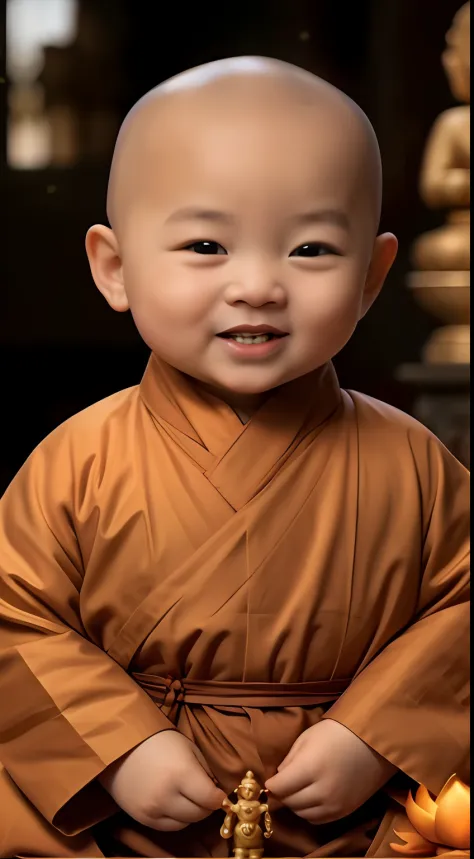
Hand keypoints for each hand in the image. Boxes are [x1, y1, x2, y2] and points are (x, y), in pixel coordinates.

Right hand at [99, 730, 226, 830]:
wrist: (120, 746)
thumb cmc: (158, 741)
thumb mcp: (188, 748)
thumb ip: (204, 771)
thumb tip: (216, 792)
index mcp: (182, 773)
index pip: (210, 799)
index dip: (219, 798)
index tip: (220, 795)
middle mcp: (167, 796)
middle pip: (199, 814)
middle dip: (207, 805)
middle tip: (205, 795)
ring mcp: (153, 810)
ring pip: (185, 823)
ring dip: (191, 813)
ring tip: (188, 798)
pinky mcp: (142, 818)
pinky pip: (168, 827)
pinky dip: (176, 819)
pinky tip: (174, 804)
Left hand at [265, 718, 396, 823]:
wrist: (373, 742)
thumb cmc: (337, 732)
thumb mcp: (307, 738)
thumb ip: (290, 759)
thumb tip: (279, 777)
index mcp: (310, 767)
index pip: (280, 787)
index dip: (271, 784)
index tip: (269, 781)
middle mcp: (322, 791)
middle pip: (290, 802)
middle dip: (282, 794)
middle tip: (283, 784)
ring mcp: (335, 804)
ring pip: (302, 814)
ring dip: (295, 804)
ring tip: (297, 791)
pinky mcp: (345, 811)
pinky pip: (318, 820)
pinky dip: (309, 812)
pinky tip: (311, 799)